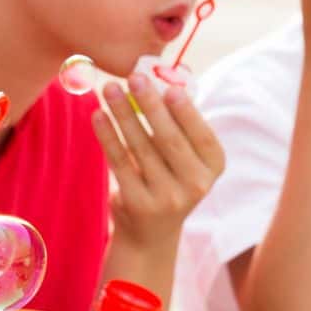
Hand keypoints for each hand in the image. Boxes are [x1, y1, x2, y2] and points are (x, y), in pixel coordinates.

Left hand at [93, 72, 224, 253]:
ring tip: (109, 89)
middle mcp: (196, 186)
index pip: (202, 136)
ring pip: (141, 148)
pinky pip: (119, 162)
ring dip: (123, 114)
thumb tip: (159, 81)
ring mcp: (167, 198)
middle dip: (150, 105)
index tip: (169, 86)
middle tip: (134, 77)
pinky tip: (98, 115)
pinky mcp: (137, 203)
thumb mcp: (183, 158)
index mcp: (213, 168)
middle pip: (169, 139)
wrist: (150, 233)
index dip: (186, 112)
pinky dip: (107, 136)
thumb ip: (177, 126)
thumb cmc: (168, 178)